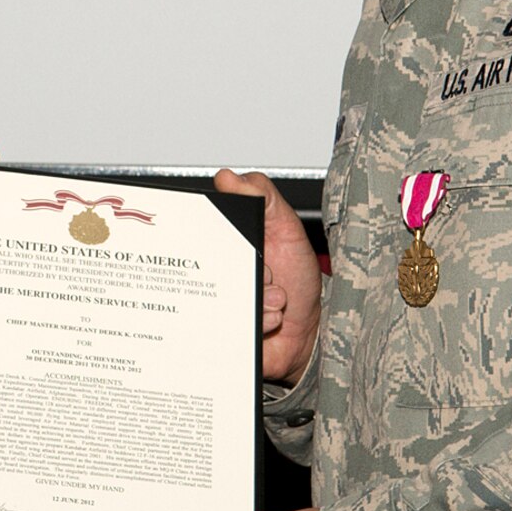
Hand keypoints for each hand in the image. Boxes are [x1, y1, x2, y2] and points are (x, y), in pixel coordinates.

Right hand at [214, 169, 320, 385]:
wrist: (308, 333)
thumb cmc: (298, 280)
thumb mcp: (288, 229)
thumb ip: (265, 197)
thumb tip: (228, 177)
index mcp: (230, 243)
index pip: (203, 226)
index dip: (213, 228)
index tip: (240, 237)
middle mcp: (219, 272)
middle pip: (209, 262)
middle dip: (247, 269)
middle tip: (269, 272)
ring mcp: (219, 302)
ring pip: (221, 295)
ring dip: (260, 295)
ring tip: (277, 297)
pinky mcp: (222, 330)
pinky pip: (229, 324)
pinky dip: (261, 319)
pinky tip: (273, 318)